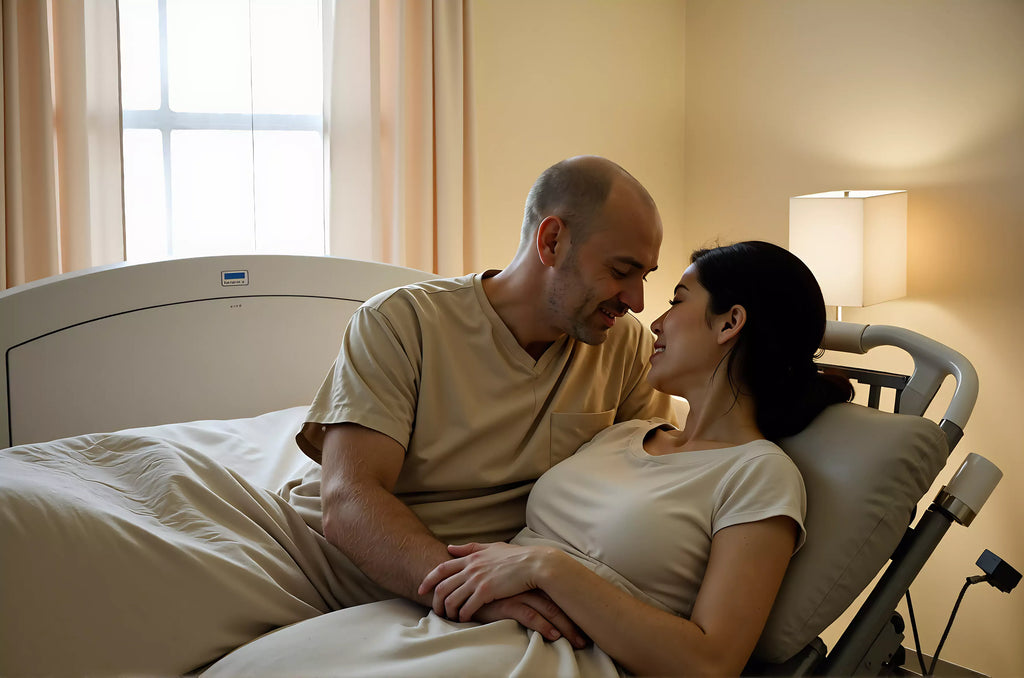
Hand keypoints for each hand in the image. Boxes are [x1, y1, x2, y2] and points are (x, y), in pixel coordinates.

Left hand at [420, 542, 544, 619]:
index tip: (421, 589)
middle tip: (436, 611)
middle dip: (435, 601)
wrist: (535, 564)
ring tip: (450, 618)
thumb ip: (470, 548)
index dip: (428, 580)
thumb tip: (450, 548)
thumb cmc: (516, 556)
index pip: (441, 568)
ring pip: (452, 599)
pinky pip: (467, 607)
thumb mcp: (492, 547)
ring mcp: (477, 580)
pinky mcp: (486, 592)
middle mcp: (471, 568)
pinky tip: (464, 620)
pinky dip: (462, 615)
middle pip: (442, 586)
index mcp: (471, 557)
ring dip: (448, 611)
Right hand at [474, 591, 588, 649]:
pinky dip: (544, 627)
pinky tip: (554, 637)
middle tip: (587, 639)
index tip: (587, 623)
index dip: (573, 608)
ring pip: (549, 611)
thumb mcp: (510, 587)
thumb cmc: (489, 589)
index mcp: (532, 580)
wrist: (464, 585)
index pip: (559, 595)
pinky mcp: (508, 604)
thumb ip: (525, 589)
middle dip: (574, 621)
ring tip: (577, 642)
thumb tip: (544, 602)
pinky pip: (531, 617)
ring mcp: (519, 594)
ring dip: (565, 628)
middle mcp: (529, 585)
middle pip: (558, 603)